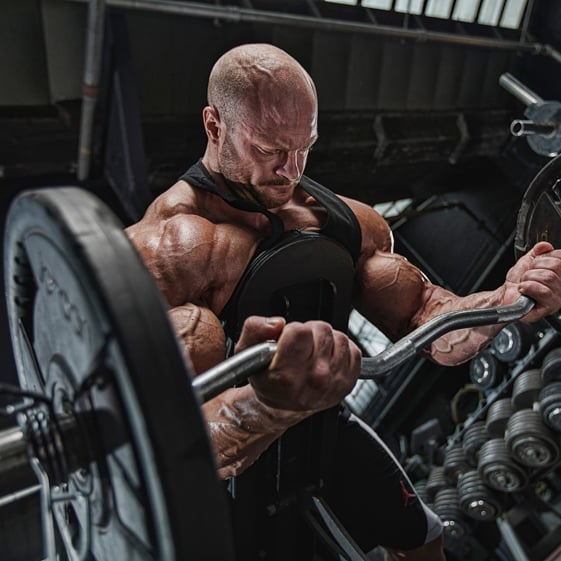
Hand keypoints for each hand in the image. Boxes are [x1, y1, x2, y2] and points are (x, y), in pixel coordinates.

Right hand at [235, 316, 361, 410]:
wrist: (283, 406)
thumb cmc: (268, 380)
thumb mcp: (246, 352)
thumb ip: (255, 329)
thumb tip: (277, 323)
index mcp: (286, 374)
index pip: (299, 331)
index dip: (291, 331)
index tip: (286, 342)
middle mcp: (314, 379)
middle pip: (321, 330)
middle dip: (309, 333)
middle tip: (300, 348)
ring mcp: (334, 382)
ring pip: (339, 337)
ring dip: (326, 341)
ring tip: (312, 353)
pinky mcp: (349, 382)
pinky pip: (353, 350)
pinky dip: (341, 351)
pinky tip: (326, 359)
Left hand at [504, 242, 560, 320]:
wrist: (504, 298)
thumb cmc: (517, 283)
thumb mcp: (526, 263)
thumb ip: (536, 252)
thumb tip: (544, 245)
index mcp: (558, 274)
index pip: (560, 257)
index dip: (543, 257)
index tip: (534, 265)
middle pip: (555, 265)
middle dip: (534, 268)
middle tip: (526, 276)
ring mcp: (557, 298)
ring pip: (548, 277)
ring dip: (529, 278)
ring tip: (524, 284)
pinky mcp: (548, 307)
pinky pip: (543, 291)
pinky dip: (528, 287)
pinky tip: (524, 290)